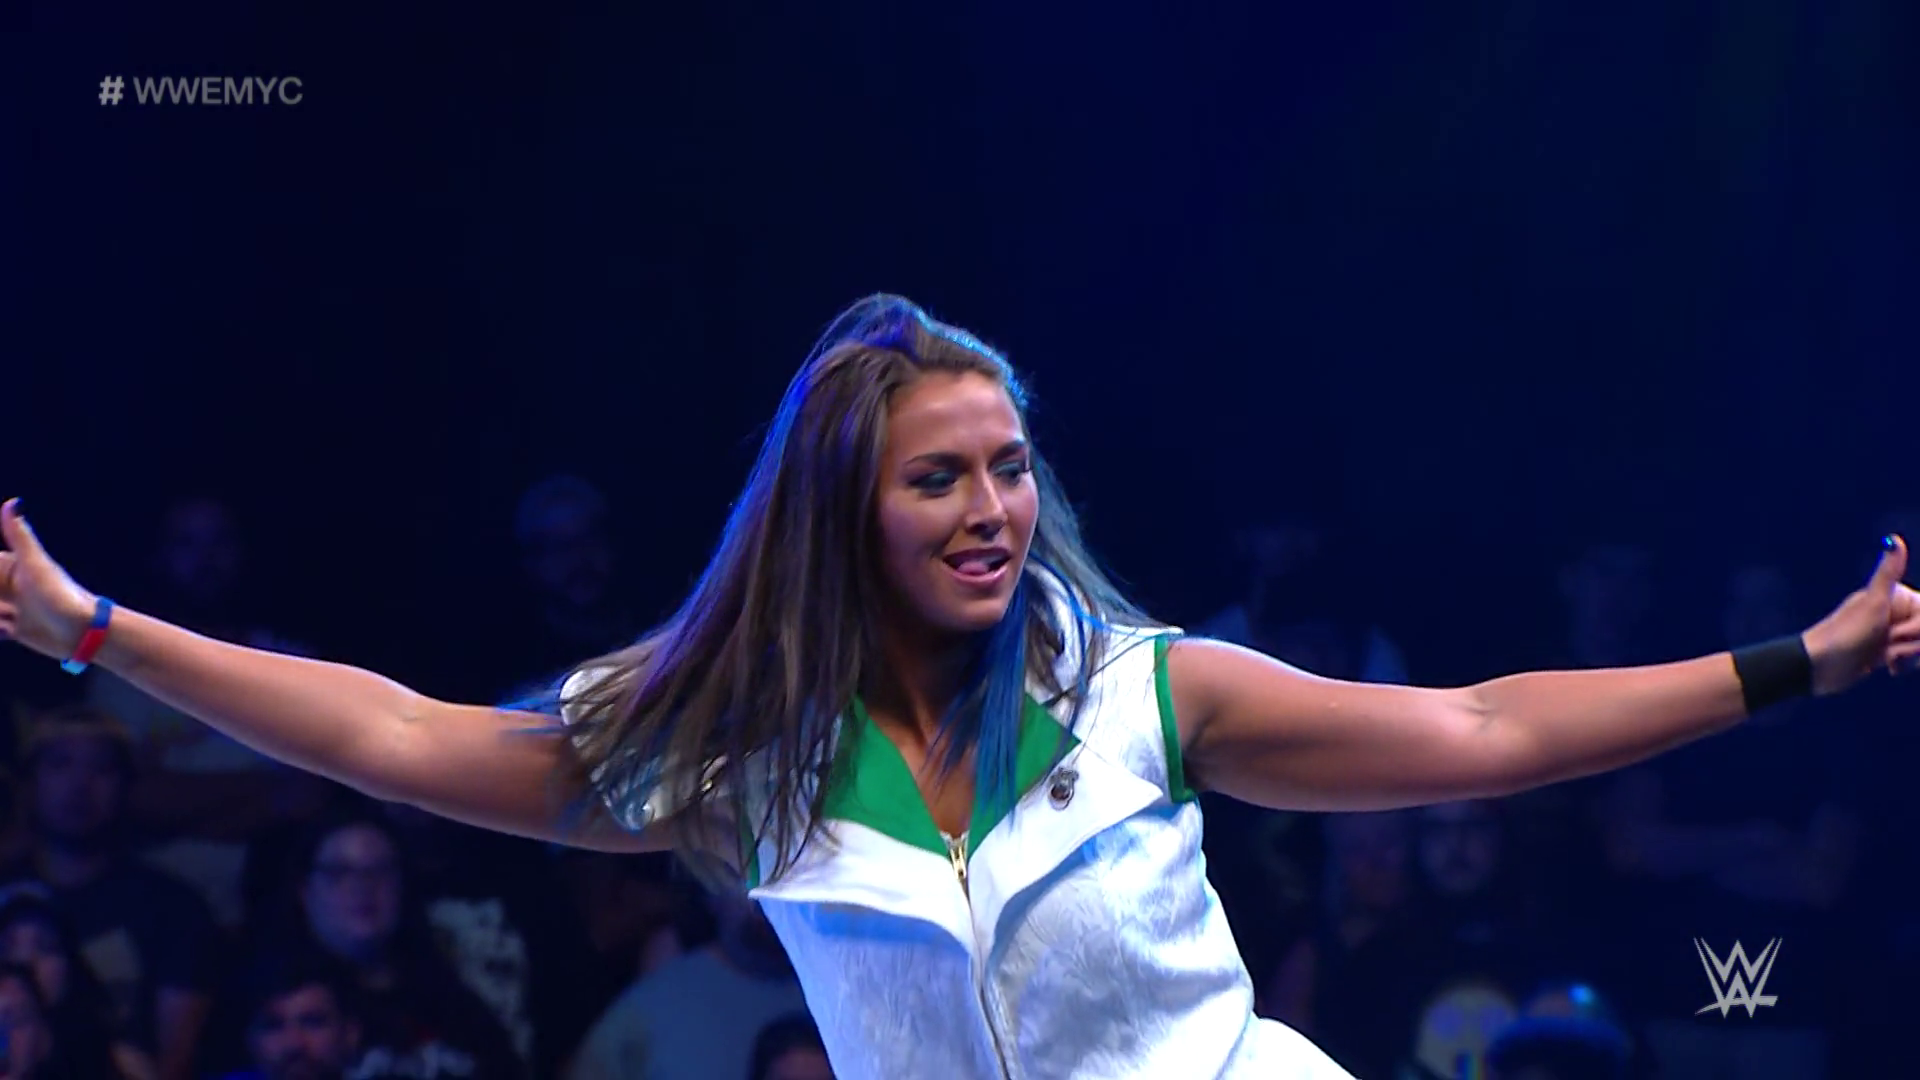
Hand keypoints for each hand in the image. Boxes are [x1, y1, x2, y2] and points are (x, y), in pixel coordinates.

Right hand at [0, 499, 101, 661]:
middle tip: (8, 605)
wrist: (84, 632)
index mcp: (10, 566)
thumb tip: (13, 501)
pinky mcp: (16, 630)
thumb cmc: (61, 594)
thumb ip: (20, 536)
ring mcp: (11, 607)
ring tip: (11, 614)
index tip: (7, 582)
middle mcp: (9, 586)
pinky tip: (10, 629)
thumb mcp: (34, 564)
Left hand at [1803, 534, 1919, 693]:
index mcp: (1898, 595)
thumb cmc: (1846, 633)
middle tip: (1885, 648)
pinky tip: (1889, 668)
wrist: (1821, 666)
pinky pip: (1913, 658)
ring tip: (1882, 658)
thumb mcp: (1874, 603)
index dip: (1917, 629)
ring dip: (1906, 656)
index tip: (1895, 634)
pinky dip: (1904, 664)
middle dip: (1912, 645)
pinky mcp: (1888, 650)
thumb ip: (1888, 573)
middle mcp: (1898, 610)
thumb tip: (1893, 539)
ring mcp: (1893, 630)